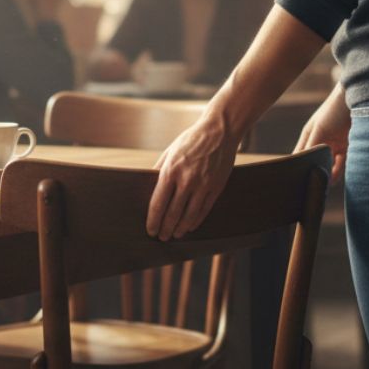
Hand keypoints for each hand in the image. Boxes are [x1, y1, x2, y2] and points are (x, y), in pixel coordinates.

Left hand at [146, 111, 241, 240]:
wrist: (219, 131)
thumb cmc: (191, 140)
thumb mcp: (170, 151)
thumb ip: (159, 169)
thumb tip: (149, 188)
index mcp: (170, 170)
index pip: (158, 203)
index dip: (153, 220)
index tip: (150, 230)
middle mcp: (186, 180)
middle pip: (173, 213)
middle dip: (165, 229)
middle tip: (161, 238)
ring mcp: (203, 185)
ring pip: (189, 216)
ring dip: (180, 228)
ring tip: (174, 235)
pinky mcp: (216, 187)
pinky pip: (204, 210)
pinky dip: (196, 221)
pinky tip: (190, 226)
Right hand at [294, 82, 349, 183]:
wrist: (356, 100)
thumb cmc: (333, 110)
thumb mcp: (319, 128)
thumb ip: (312, 146)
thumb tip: (305, 162)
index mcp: (309, 136)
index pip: (300, 155)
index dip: (297, 166)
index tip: (296, 179)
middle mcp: (320, 142)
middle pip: (314, 162)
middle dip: (313, 172)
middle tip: (311, 185)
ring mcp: (334, 145)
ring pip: (328, 165)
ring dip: (327, 173)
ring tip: (324, 184)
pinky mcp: (347, 147)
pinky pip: (341, 163)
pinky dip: (337, 171)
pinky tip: (334, 178)